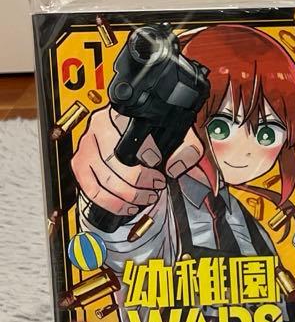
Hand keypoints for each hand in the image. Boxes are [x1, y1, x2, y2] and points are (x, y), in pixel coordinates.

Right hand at [71, 107, 202, 215]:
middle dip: (137, 182)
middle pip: (113, 161)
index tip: (159, 166)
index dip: (146, 154)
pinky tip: (127, 206)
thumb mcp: (177, 132)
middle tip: (156, 187)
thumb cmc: (154, 131)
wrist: (134, 127)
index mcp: (121, 115)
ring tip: (145, 199)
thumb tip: (175, 168)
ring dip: (125, 196)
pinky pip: (90, 189)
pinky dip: (109, 203)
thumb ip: (186, 148)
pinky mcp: (80, 164)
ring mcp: (87, 147)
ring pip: (101, 179)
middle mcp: (99, 127)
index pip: (129, 135)